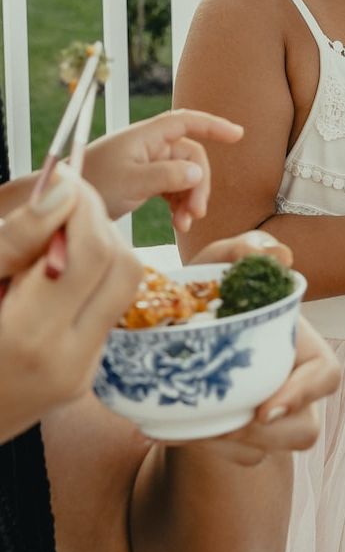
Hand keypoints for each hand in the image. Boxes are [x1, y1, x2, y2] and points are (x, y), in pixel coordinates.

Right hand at [0, 171, 141, 442]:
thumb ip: (15, 240)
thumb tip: (65, 190)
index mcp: (27, 338)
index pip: (90, 253)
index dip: (82, 205)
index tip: (61, 177)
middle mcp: (67, 362)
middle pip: (123, 266)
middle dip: (98, 222)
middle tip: (61, 200)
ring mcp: (81, 373)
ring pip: (123, 285)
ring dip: (99, 246)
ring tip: (53, 236)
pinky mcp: (85, 374)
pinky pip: (107, 308)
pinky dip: (90, 277)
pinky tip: (50, 272)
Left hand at [81, 110, 242, 232]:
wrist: (62, 205)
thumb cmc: (91, 185)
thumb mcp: (131, 182)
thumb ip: (167, 176)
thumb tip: (198, 173)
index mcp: (146, 136)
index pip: (187, 122)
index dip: (214, 125)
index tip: (238, 135)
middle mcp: (149, 147)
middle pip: (190, 157)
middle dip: (199, 184)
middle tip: (197, 212)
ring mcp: (146, 164)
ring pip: (183, 176)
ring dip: (190, 198)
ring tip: (186, 223)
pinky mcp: (143, 182)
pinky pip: (172, 189)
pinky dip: (179, 204)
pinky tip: (179, 223)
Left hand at [175, 228, 337, 462]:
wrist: (176, 323)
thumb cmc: (210, 288)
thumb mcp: (220, 262)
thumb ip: (245, 250)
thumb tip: (280, 256)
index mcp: (304, 348)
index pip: (326, 376)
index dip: (303, 395)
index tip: (263, 408)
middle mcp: (292, 389)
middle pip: (301, 430)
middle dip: (259, 435)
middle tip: (218, 424)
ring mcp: (264, 420)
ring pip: (258, 452)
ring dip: (221, 445)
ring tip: (181, 423)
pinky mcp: (231, 441)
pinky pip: (219, 456)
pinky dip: (189, 443)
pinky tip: (157, 428)